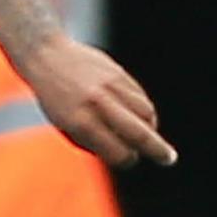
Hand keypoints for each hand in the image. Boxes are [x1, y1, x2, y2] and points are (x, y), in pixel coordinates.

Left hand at [17, 38, 175, 169]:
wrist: (47, 56)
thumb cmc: (55, 98)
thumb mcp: (64, 125)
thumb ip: (91, 142)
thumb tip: (123, 154)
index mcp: (80, 122)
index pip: (117, 151)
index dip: (125, 160)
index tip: (128, 160)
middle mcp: (97, 104)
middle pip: (138, 132)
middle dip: (157, 150)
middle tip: (169, 159)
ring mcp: (110, 86)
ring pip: (146, 112)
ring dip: (150, 127)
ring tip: (147, 132)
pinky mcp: (118, 73)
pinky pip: (141, 96)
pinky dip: (143, 108)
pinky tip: (137, 114)